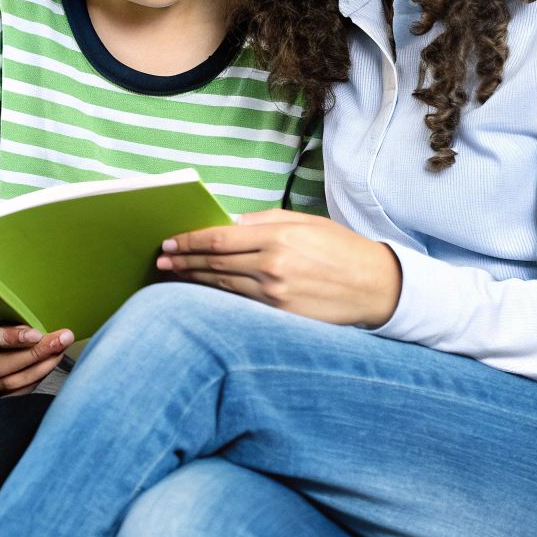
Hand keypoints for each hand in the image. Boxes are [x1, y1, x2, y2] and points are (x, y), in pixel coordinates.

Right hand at [0, 320, 71, 397]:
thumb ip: (8, 324)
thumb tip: (35, 330)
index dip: (10, 337)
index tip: (37, 334)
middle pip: (1, 365)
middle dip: (36, 353)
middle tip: (62, 340)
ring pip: (12, 382)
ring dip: (42, 366)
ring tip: (61, 351)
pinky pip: (18, 392)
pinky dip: (38, 378)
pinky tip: (51, 364)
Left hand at [155, 209, 402, 327]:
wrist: (376, 286)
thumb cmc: (340, 249)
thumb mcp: (304, 222)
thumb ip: (263, 221)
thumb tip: (227, 222)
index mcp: (277, 238)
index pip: (219, 238)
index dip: (189, 241)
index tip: (169, 242)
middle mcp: (272, 266)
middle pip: (214, 263)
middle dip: (183, 261)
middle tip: (160, 260)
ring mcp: (275, 295)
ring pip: (222, 285)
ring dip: (193, 280)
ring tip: (173, 274)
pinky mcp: (280, 315)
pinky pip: (240, 304)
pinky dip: (216, 296)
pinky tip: (202, 292)